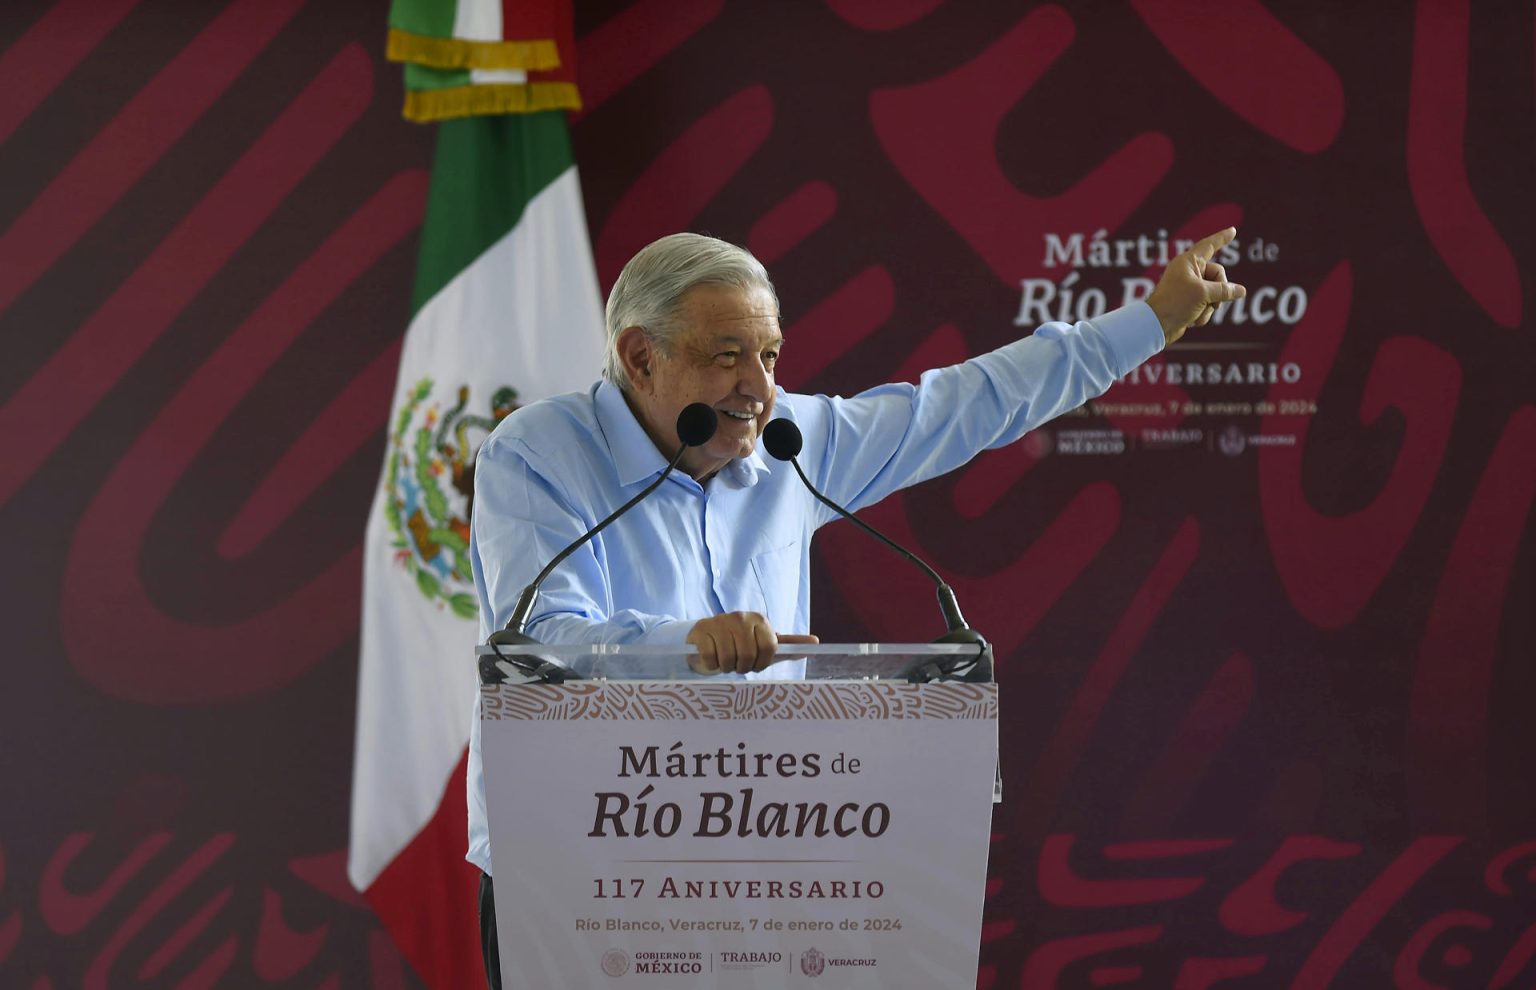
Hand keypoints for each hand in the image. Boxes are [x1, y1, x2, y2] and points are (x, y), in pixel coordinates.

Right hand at [686, 612, 818, 673]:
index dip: (762, 663)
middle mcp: (740, 617)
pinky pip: (710, 657)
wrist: (707, 637)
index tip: (756, 664)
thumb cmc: (741, 643)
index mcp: (759, 620)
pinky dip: (711, 664)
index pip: (770, 647)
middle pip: (747, 655)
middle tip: (738, 665)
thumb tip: (815, 642)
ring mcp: (719, 621)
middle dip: (743, 667)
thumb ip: (788, 645)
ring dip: (726, 667)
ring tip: (726, 661)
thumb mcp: (764, 644)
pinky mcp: (701, 629)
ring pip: (728, 658)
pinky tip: (712, 658)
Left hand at [1145, 227, 1247, 344]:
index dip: (1222, 238)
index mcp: (1188, 262)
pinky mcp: (1188, 303)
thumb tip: (1240, 291)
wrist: (1156, 326)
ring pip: (1214, 293)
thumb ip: (1225, 290)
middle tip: (1212, 302)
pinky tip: (1191, 320)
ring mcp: (1188, 288)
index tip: (1232, 230)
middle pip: (1218, 275)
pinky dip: (1202, 314)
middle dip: (1219, 292)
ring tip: (1196, 312)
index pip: (1209, 245)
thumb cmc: (1176, 303)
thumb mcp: (1204, 293)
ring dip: (1209, 307)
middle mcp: (1188, 272)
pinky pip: (1206, 306)